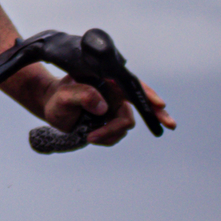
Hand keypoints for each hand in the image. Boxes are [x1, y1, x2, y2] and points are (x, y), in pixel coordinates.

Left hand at [42, 77, 174, 149]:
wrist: (52, 107)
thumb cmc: (58, 97)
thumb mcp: (65, 95)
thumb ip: (82, 96)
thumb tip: (102, 106)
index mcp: (108, 81)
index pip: (133, 86)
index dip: (147, 95)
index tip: (159, 104)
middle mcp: (115, 94)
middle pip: (140, 105)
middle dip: (155, 115)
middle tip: (168, 126)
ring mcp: (114, 109)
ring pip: (125, 124)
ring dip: (111, 133)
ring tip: (90, 136)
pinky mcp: (110, 122)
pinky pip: (116, 134)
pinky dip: (107, 138)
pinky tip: (92, 136)